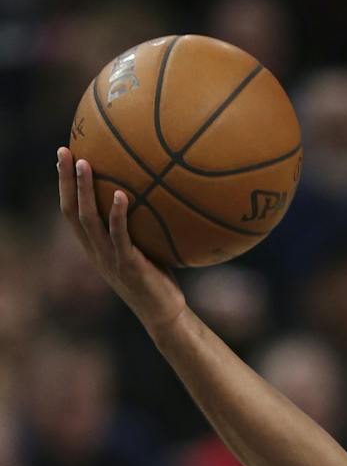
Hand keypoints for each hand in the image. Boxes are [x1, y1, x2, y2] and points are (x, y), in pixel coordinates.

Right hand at [57, 147, 186, 330]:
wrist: (164, 314)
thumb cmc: (156, 281)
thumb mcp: (142, 250)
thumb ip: (138, 228)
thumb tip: (154, 195)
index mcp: (94, 247)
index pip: (71, 212)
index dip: (63, 185)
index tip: (63, 158)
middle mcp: (96, 251)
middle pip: (72, 210)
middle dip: (64, 180)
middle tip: (64, 151)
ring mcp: (110, 259)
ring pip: (89, 220)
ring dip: (85, 190)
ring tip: (84, 163)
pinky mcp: (128, 266)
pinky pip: (120, 236)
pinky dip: (119, 215)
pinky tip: (123, 195)